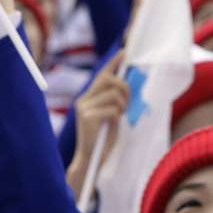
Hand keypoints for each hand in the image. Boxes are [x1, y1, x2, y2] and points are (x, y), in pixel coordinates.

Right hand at [66, 51, 127, 195]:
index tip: (124, 52)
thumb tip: (127, 86)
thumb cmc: (102, 139)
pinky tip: (112, 124)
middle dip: (124, 87)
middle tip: (128, 101)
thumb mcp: (111, 117)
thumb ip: (115, 102)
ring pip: (113, 94)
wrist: (90, 159)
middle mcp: (84, 100)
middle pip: (109, 80)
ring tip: (119, 116)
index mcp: (88, 98)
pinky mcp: (87, 117)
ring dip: (123, 105)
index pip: (101, 75)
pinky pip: (112, 109)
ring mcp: (84, 107)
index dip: (113, 63)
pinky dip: (117, 116)